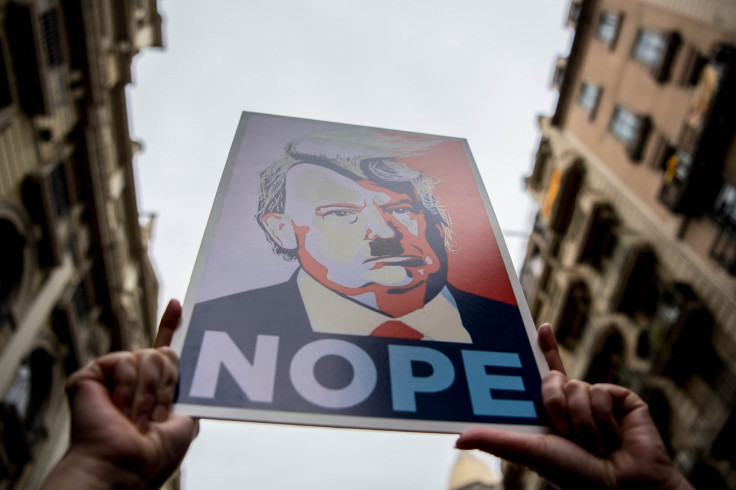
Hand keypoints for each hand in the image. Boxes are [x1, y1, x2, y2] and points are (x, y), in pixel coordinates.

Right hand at [40, 300, 197, 489]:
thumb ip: (192, 392)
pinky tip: (119, 409)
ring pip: (150, 356)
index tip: (177, 305)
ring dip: (150, 392)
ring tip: (137, 419)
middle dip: (169, 384)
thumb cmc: (153, 453)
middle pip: (165, 353)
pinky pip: (126, 360)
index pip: (163, 349)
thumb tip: (210, 374)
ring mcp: (113, 376)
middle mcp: (134, 379)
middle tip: (158, 415)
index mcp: (155, 388)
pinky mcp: (92, 375)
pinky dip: (129, 388)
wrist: (124, 466)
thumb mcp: (186, 420)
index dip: (169, 326)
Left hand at [455, 324, 692, 489]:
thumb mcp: (531, 452)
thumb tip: (457, 440)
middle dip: (555, 406)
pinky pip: (601, 391)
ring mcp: (598, 399)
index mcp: (553, 412)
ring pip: (576, 387)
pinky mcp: (621, 399)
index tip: (542, 327)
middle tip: (564, 434)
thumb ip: (496, 441)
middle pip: (553, 379)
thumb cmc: (577, 476)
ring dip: (581, 421)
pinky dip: (602, 418)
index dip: (546, 348)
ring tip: (594, 445)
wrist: (624, 488)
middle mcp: (574, 402)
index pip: (546, 374)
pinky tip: (613, 438)